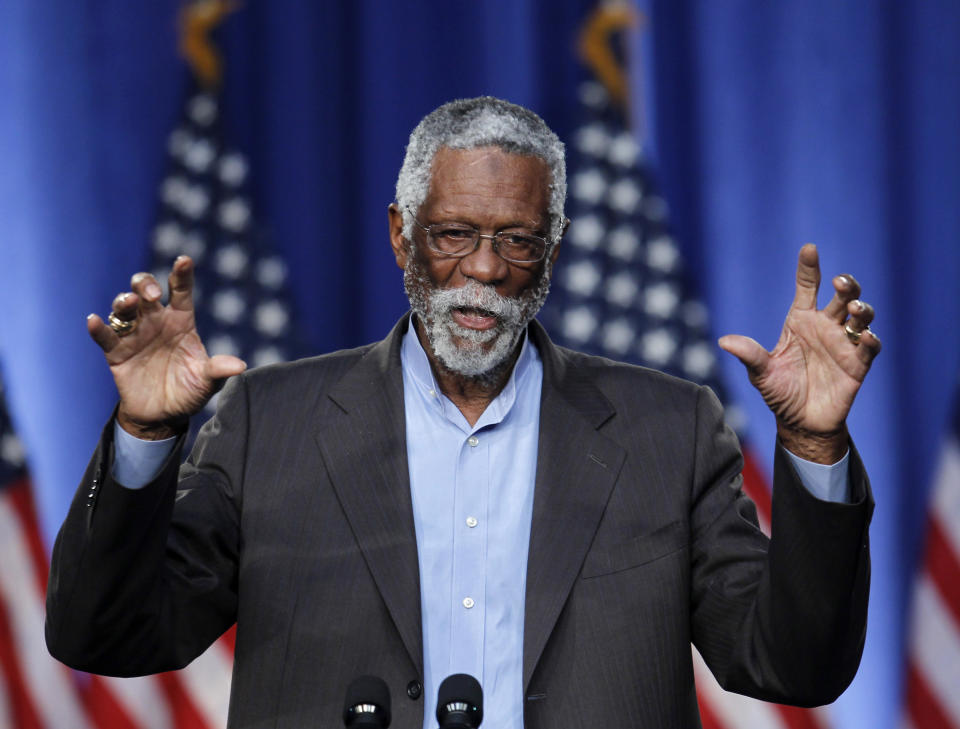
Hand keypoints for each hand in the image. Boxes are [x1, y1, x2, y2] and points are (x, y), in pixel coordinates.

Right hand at [87, 256, 246, 438]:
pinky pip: (104, 336)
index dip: (181, 275)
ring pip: (123, 308)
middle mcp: (156, 321)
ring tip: (129, 302)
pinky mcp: (116, 352)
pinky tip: (92, 320)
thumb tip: (240, 366)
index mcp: (181, 321)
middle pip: (146, 291)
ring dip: (123, 301)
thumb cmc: (189, 391)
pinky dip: (97, 327)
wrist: (164, 416)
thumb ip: (219, 371)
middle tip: (150, 293)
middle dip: (145, 285)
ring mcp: (134, 335)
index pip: (181, 292)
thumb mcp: (208, 382)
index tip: (184, 260)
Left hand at [718, 244, 880, 462]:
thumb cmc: (779, 392)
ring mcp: (843, 344)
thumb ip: (749, 355)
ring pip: (861, 317)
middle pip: (842, 297)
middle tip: (841, 283)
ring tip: (854, 310)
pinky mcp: (858, 364)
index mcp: (800, 322)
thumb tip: (724, 341)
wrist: (800, 422)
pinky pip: (870, 347)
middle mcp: (825, 327)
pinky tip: (865, 337)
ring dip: (861, 310)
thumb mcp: (761, 374)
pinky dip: (871, 340)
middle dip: (846, 286)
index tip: (809, 249)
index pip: (807, 287)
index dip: (809, 268)